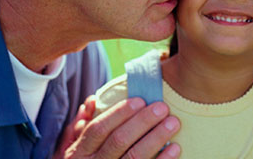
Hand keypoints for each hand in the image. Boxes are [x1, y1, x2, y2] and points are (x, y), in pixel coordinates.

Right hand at [57, 98, 180, 158]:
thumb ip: (84, 124)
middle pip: (119, 141)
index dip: (119, 113)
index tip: (141, 100)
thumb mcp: (77, 146)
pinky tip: (175, 148)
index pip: (98, 129)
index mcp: (80, 152)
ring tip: (173, 123)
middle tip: (162, 108)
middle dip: (142, 122)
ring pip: (134, 157)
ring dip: (156, 138)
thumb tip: (92, 101)